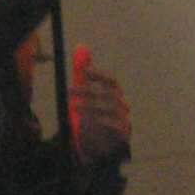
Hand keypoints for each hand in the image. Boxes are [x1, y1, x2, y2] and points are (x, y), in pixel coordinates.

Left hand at [69, 45, 131, 160]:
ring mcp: (124, 120)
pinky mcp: (123, 135)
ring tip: (74, 107)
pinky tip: (92, 120)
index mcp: (115, 95)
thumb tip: (80, 48)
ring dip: (91, 106)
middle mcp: (121, 106)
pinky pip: (117, 126)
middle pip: (108, 95)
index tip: (84, 72)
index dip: (99, 75)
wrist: (105, 146)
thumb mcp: (90, 96)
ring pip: (110, 110)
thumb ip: (84, 75)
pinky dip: (105, 122)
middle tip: (70, 90)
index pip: (110, 81)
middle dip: (88, 91)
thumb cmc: (98, 117)